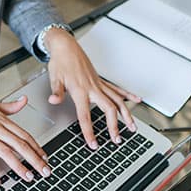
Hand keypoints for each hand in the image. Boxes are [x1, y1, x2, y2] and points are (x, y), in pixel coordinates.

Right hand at [0, 79, 50, 186]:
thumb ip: (10, 106)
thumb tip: (24, 101)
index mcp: (1, 119)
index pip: (24, 135)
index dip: (37, 147)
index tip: (45, 157)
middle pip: (20, 145)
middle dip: (35, 160)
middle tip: (44, 171)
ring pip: (5, 152)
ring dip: (18, 166)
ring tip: (27, 177)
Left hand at [44, 28, 140, 148]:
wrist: (66, 47)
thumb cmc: (60, 61)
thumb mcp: (54, 77)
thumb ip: (56, 91)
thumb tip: (54, 100)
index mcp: (80, 90)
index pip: (85, 115)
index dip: (89, 131)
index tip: (94, 143)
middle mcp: (92, 88)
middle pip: (108, 109)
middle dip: (114, 126)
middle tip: (117, 139)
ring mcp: (99, 84)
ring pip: (117, 100)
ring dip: (126, 114)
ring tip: (132, 127)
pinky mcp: (101, 80)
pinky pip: (117, 89)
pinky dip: (127, 95)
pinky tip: (136, 100)